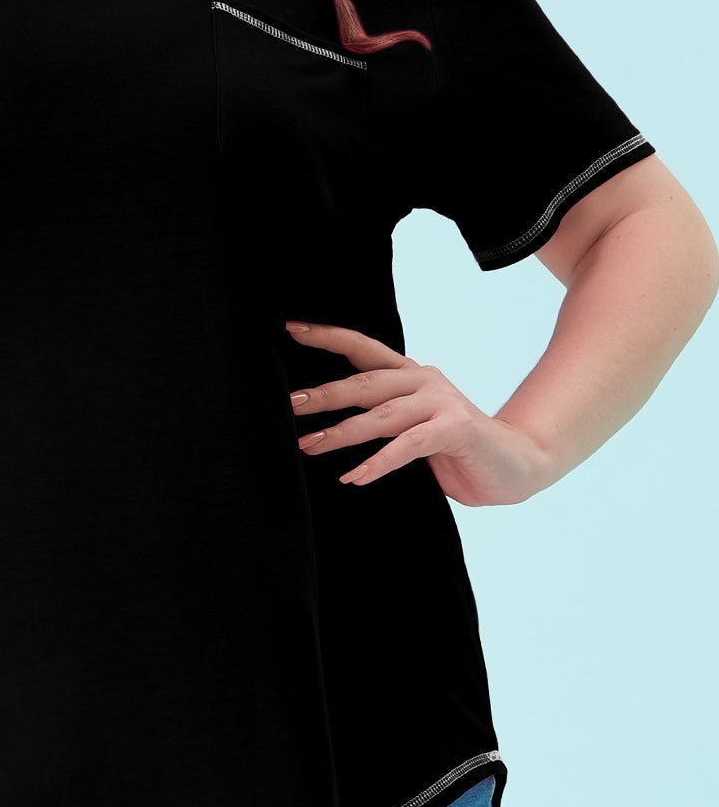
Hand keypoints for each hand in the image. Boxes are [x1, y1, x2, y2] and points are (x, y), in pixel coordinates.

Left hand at [284, 320, 553, 505]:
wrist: (516, 466)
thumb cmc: (456, 451)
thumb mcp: (412, 430)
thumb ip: (382, 421)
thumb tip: (325, 429)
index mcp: (410, 375)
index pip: (363, 349)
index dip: (328, 337)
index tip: (291, 329)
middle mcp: (423, 381)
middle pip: (365, 382)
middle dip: (325, 394)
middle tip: (290, 404)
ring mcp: (441, 402)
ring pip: (381, 415)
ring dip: (342, 432)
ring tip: (309, 445)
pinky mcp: (455, 429)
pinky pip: (408, 445)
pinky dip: (379, 462)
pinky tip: (354, 477)